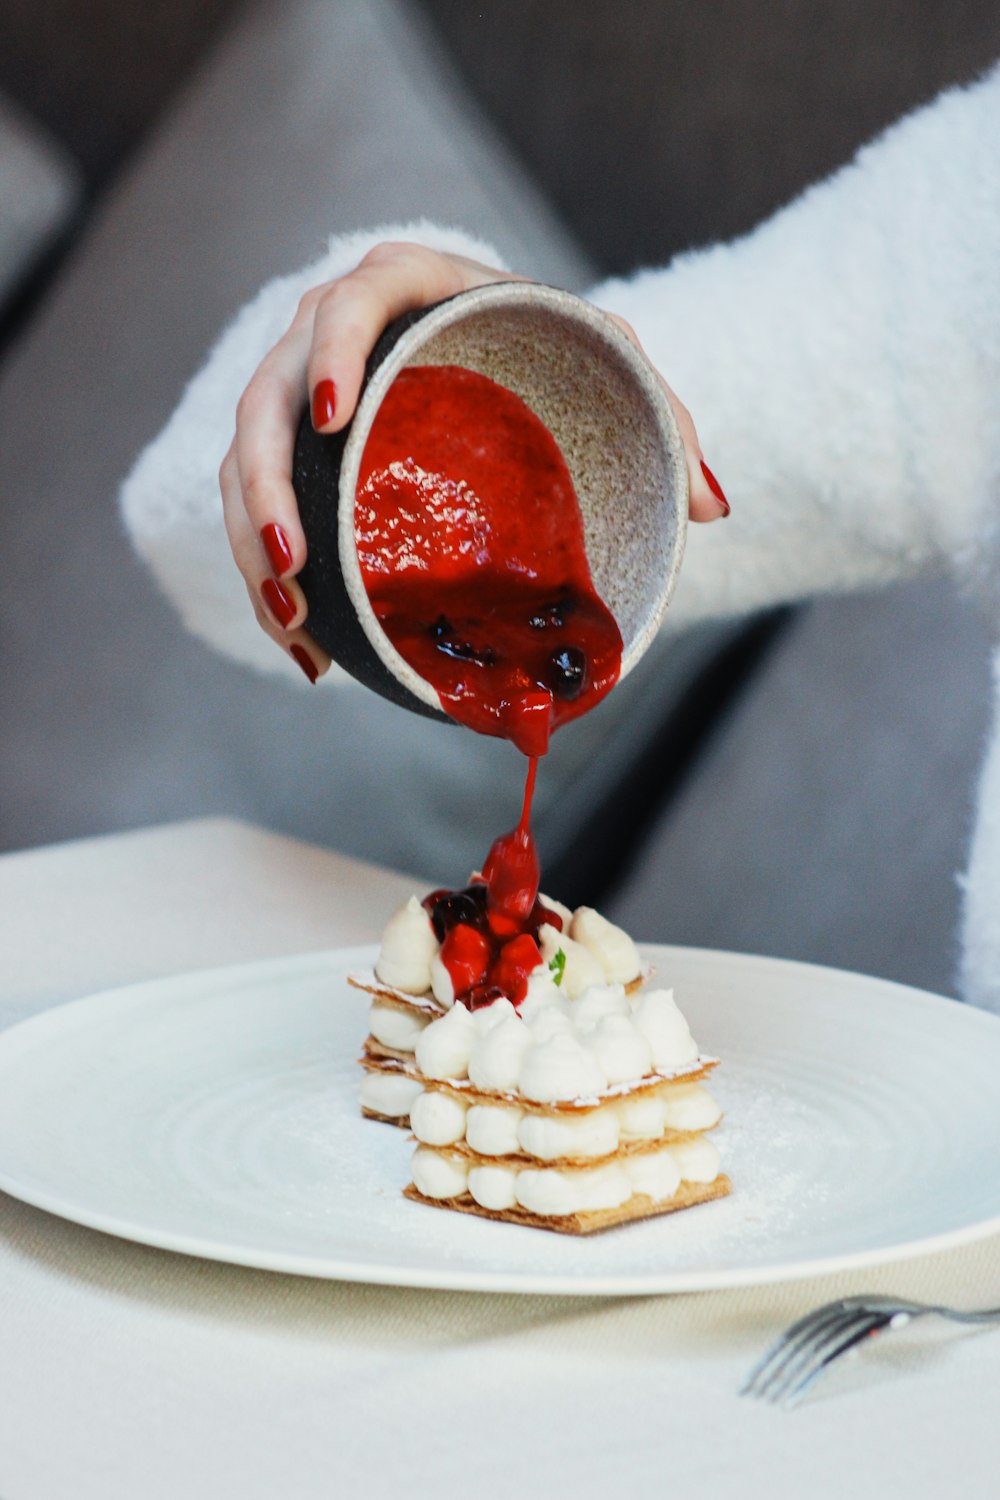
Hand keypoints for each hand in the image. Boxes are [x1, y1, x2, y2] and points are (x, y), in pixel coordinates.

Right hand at [219, 241, 729, 680]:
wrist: (491, 352)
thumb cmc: (549, 351)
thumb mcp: (611, 369)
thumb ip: (663, 421)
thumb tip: (711, 508)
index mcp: (408, 288)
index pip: (351, 303)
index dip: (330, 354)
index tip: (332, 417)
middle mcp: (331, 333)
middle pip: (267, 400)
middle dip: (266, 485)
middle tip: (293, 558)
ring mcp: (299, 392)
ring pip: (243, 464)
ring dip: (253, 546)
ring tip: (292, 621)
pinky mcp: (292, 452)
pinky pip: (254, 510)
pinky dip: (268, 579)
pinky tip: (304, 647)